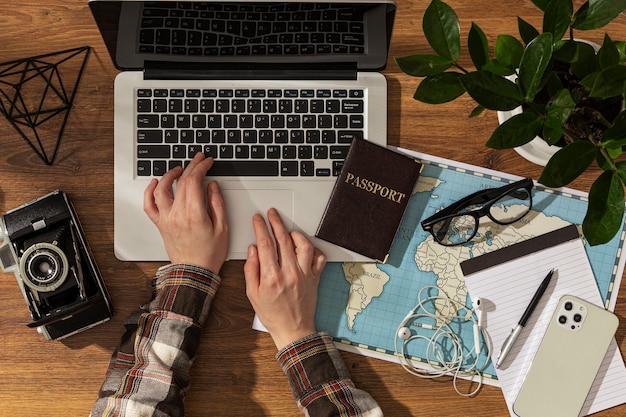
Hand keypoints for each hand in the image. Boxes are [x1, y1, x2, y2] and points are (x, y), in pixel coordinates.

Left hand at [143, 153, 228, 272]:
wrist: (194, 272)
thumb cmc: (209, 254)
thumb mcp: (222, 228)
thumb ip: (217, 204)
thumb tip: (212, 186)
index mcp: (194, 214)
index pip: (194, 180)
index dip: (201, 166)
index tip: (208, 162)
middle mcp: (177, 214)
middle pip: (181, 181)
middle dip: (191, 165)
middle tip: (199, 159)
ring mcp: (166, 219)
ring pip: (162, 189)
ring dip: (170, 174)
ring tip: (180, 169)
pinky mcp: (160, 224)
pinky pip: (149, 205)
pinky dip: (150, 191)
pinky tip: (156, 183)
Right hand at [244, 208, 326, 349]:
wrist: (293, 330)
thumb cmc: (272, 314)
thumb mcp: (252, 294)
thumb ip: (251, 270)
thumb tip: (253, 250)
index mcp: (271, 277)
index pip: (266, 244)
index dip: (261, 227)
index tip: (258, 219)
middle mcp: (290, 273)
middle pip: (283, 239)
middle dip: (276, 222)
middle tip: (272, 214)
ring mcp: (304, 275)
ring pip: (304, 245)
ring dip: (295, 234)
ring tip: (288, 230)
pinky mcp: (315, 278)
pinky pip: (319, 258)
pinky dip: (313, 249)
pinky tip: (304, 247)